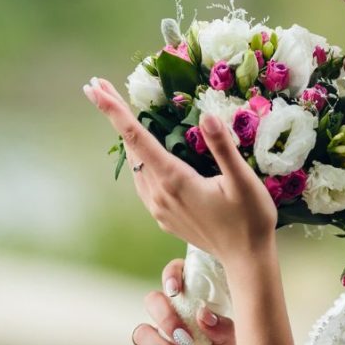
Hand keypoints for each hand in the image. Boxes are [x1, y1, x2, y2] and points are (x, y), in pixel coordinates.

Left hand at [83, 77, 277, 263]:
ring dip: (125, 138)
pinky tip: (144, 151)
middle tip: (98, 85)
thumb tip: (206, 115)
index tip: (94, 89)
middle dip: (113, 115)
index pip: (136, 138)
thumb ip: (222, 148)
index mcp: (174, 180)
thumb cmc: (250, 219)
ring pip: (134, 165)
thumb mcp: (242, 180)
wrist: (246, 259)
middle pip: (129, 148)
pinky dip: (138, 158)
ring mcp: (160, 208)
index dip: (114, 111)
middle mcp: (159, 194)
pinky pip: (143, 181)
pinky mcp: (165, 217)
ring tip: (118, 112)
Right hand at [129, 258, 243, 344]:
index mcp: (195, 309)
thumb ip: (224, 329)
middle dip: (165, 316)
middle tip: (184, 336)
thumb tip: (202, 313)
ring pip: (141, 331)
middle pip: (152, 301)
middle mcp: (173, 323)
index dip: (172, 275)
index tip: (176, 288)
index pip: (177, 278)